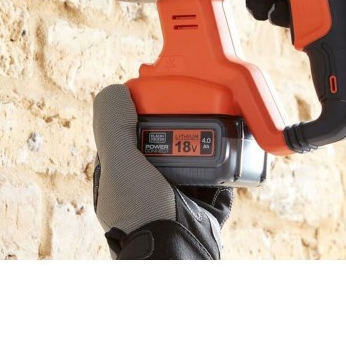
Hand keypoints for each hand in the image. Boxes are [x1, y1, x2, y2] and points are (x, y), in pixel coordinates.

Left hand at [92, 84, 232, 259]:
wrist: (176, 256)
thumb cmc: (140, 212)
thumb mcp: (119, 162)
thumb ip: (113, 125)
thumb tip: (117, 89)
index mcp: (119, 174)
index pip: (129, 130)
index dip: (144, 111)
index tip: (165, 96)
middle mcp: (144, 185)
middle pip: (164, 141)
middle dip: (181, 125)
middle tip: (199, 109)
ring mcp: (173, 198)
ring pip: (191, 159)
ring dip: (206, 143)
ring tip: (219, 127)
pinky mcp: (201, 209)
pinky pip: (216, 181)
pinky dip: (225, 168)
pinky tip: (232, 152)